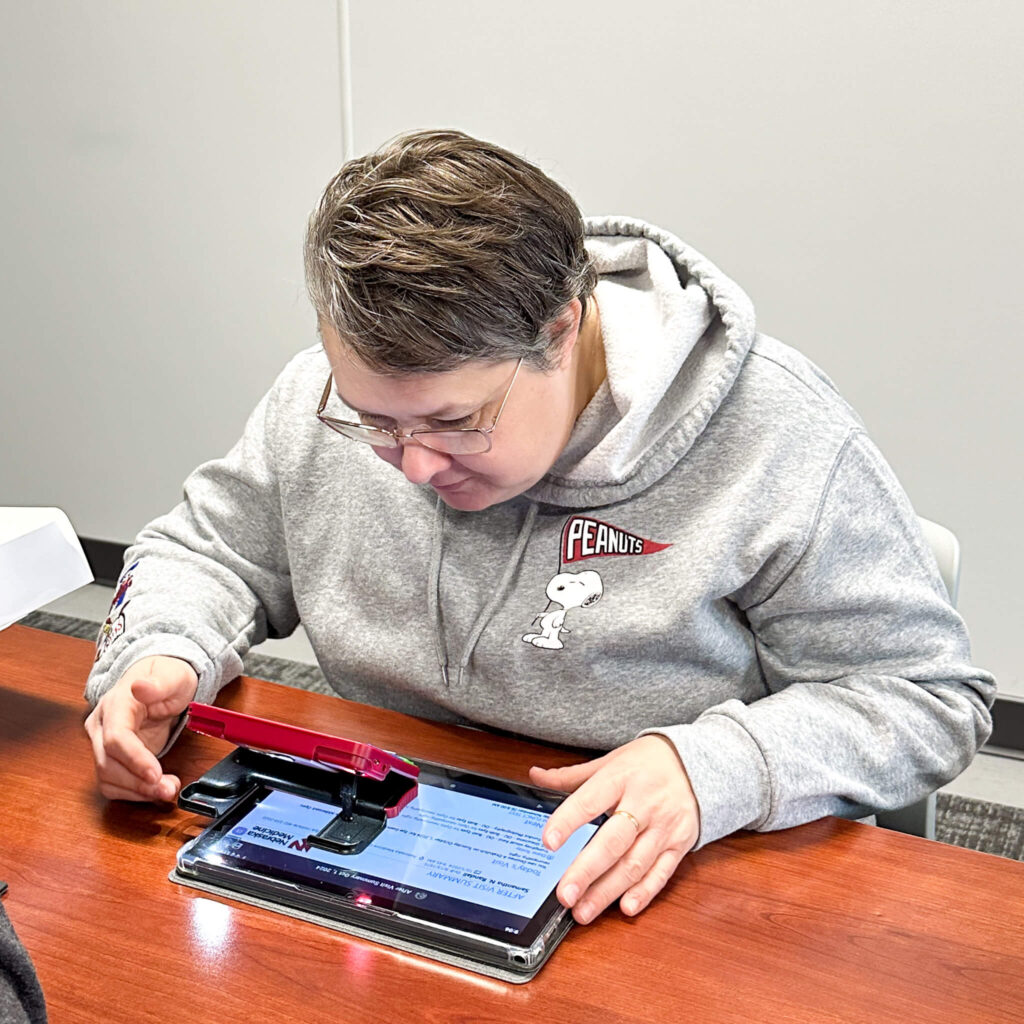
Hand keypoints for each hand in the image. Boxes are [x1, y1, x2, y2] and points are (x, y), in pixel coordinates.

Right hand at [84, 655, 198, 801]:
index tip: (155, 774)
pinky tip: (155, 790)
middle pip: (107, 763)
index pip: (115, 737)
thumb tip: (139, 687)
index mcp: (115, 704)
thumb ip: (158, 684)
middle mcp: (102, 725)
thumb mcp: (172, 676)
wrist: (161, 680)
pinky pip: (113, 784)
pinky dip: (134, 792)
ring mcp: (102, 743)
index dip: (134, 759)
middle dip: (138, 782)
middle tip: (168, 789)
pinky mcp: (111, 758)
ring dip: (137, 791)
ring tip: (167, 790)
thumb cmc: (167, 677)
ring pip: (107, 778)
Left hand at [529, 735, 699, 923]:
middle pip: (613, 841)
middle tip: (564, 894)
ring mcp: (664, 827)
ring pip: (635, 863)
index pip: (590, 800)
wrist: (696, 764)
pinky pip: (661, 873)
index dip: (568, 821)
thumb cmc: (647, 763)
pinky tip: (626, 907)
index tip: (548, 842)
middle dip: (587, 870)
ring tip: (582, 911)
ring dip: (608, 891)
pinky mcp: (679, 845)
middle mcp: (644, 803)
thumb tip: (535, 777)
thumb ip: (572, 776)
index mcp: (621, 777)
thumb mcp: (609, 761)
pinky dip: (644, 892)